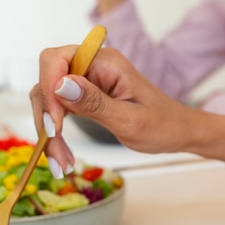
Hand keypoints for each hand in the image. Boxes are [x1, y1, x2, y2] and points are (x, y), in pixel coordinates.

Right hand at [29, 45, 197, 175]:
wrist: (178, 132)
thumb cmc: (162, 125)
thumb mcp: (130, 120)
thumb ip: (95, 103)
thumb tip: (61, 84)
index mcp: (105, 62)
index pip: (56, 60)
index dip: (48, 89)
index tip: (56, 125)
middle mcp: (92, 65)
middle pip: (47, 82)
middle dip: (46, 120)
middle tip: (57, 157)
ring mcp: (87, 79)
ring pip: (49, 99)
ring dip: (49, 132)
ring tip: (61, 164)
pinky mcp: (85, 95)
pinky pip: (59, 109)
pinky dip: (56, 133)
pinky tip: (62, 156)